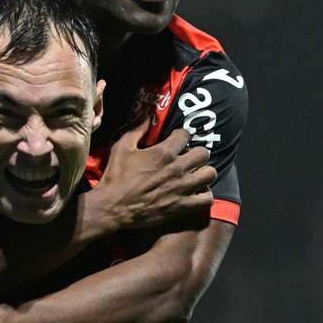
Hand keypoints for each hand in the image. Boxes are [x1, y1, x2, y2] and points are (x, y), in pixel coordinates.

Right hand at [95, 117, 215, 228]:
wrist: (113, 208)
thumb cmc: (116, 177)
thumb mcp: (122, 148)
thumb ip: (137, 130)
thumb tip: (147, 115)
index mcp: (163, 153)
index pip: (186, 134)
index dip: (182, 135)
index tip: (177, 140)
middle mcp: (177, 168)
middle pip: (203, 153)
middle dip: (197, 153)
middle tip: (189, 158)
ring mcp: (182, 188)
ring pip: (210, 174)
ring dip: (204, 173)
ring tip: (196, 175)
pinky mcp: (183, 206)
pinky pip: (207, 199)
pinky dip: (204, 195)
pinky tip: (196, 193)